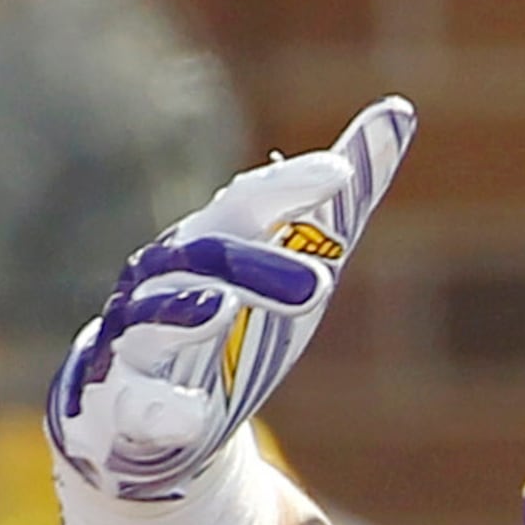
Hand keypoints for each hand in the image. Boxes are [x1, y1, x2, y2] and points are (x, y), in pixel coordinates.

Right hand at [46, 99, 411, 499]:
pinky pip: (136, 405)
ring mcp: (136, 342)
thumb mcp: (300, 261)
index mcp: (211, 243)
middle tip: (320, 283)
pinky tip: (188, 413)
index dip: (289, 186)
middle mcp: (165, 283)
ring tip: (219, 308)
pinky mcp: (125, 406)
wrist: (156, 412)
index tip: (341, 174)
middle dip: (256, 263)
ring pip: (147, 319)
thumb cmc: (239, 318)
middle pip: (202, 257)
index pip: (246, 202)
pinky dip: (161, 408)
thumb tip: (399, 111)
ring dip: (182, 313)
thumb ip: (343, 199)